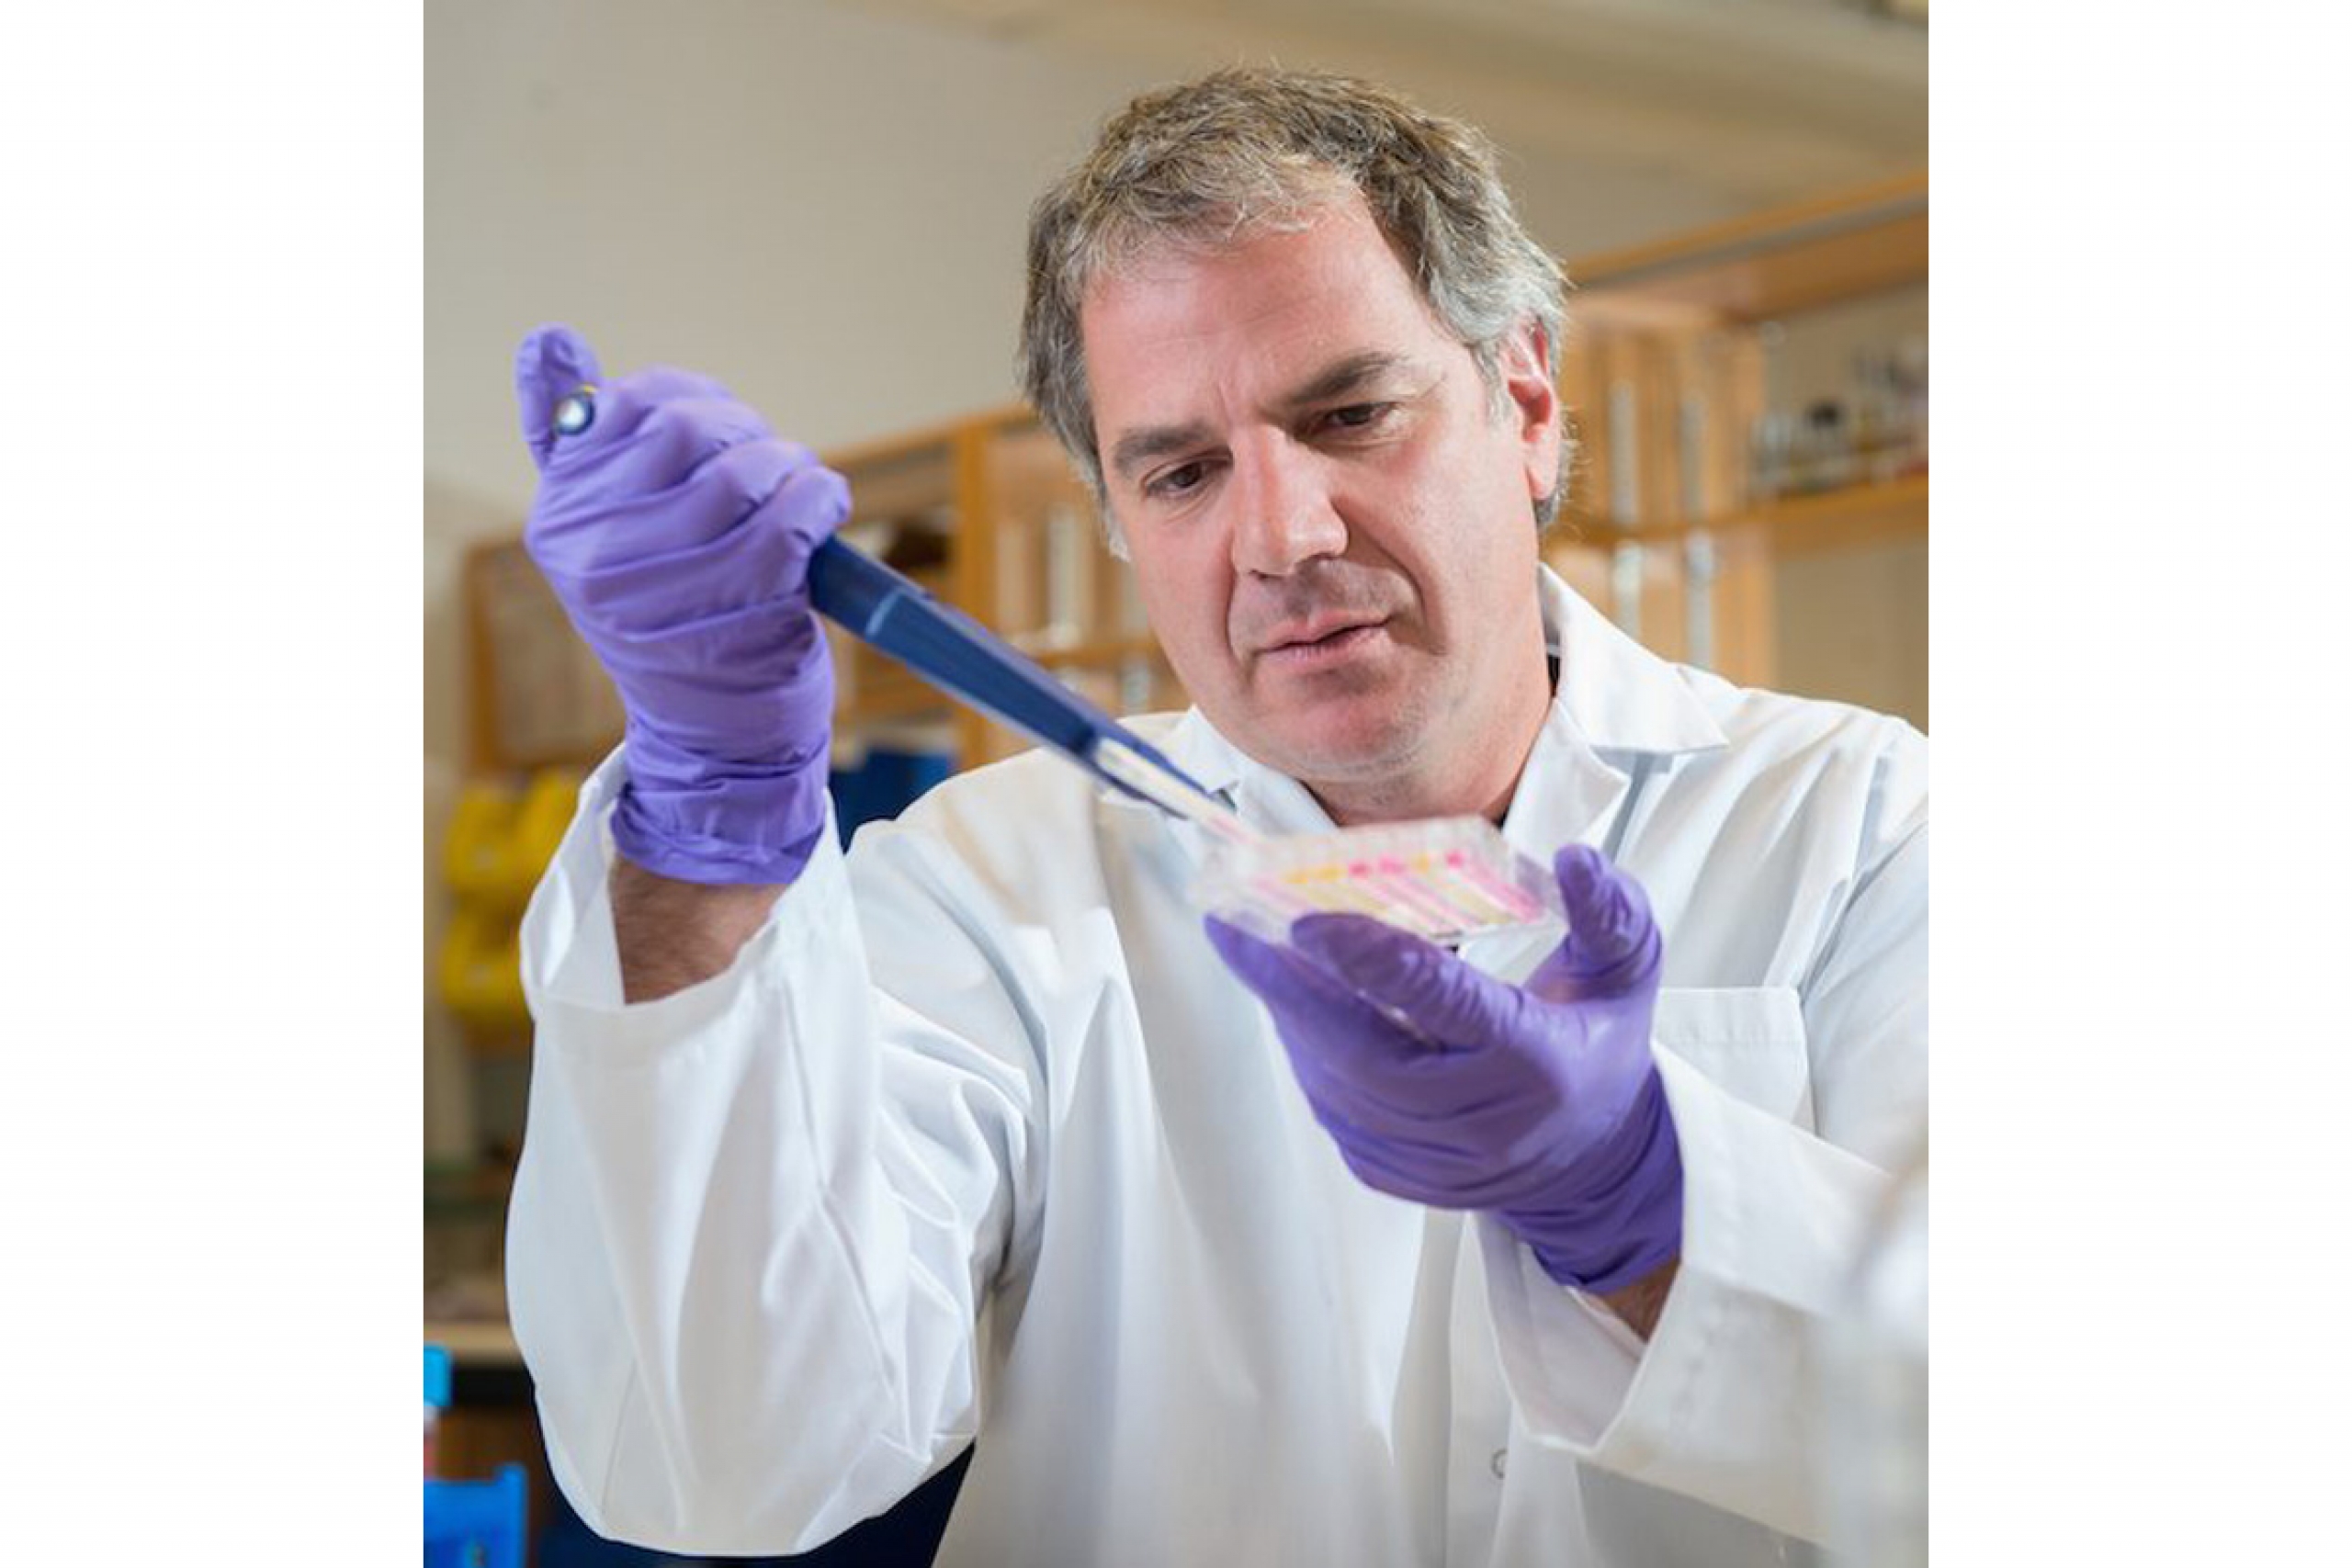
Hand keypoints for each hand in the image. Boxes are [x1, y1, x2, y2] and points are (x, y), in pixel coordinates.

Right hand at [514, 324, 849, 883]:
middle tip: (768, 463)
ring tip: (798, 490)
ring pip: (741, 470)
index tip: (720, 431)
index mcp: (560, 519)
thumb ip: (578, 441)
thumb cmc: (675, 619)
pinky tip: (823, 509)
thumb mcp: (610, 535)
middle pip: (685, 429)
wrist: (714, 736)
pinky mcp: (735, 608)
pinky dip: (820, 498)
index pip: (624, 405)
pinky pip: (790, 515)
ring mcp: (665, 585)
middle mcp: (596, 552)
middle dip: (744, 432)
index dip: (691, 400)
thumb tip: (545, 339)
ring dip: (788, 466)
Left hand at [1206, 844, 1679, 1292]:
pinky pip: (1333, 1110)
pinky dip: (1306, 1054)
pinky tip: (1292, 1004)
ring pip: (1336, 1084)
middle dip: (1291, 987)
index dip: (1372, 960)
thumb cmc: (1597, 1048)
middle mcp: (1483, 1120)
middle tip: (1236, 927)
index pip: (1444, 1003)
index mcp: (1537, 1060)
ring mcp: (1436, 1159)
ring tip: (1254, 951)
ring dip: (1289, 1016)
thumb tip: (1575, 858)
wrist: (1592, 1160)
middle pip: (1363, 1051)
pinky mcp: (1398, 1176)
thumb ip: (1609, 912)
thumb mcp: (1627, 973)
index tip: (1309, 918)